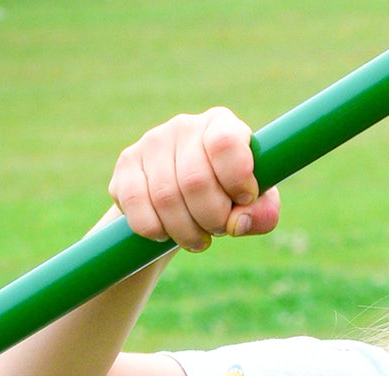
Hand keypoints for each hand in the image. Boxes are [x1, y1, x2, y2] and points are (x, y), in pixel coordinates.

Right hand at [109, 108, 280, 253]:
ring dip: (186, 232)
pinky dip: (155, 230)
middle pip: (196, 182)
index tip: (244, 199)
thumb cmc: (225, 198)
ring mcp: (152, 141)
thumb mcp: (253, 205)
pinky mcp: (126, 163)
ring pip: (166, 199)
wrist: (180, 201)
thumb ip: (262, 213)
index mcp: (221, 125)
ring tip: (196, 237)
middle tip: (217, 229)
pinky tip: (165, 233)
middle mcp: (185, 126)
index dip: (237, 180)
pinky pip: (137, 207)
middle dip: (212, 219)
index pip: (225, 144)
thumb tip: (239, 223)